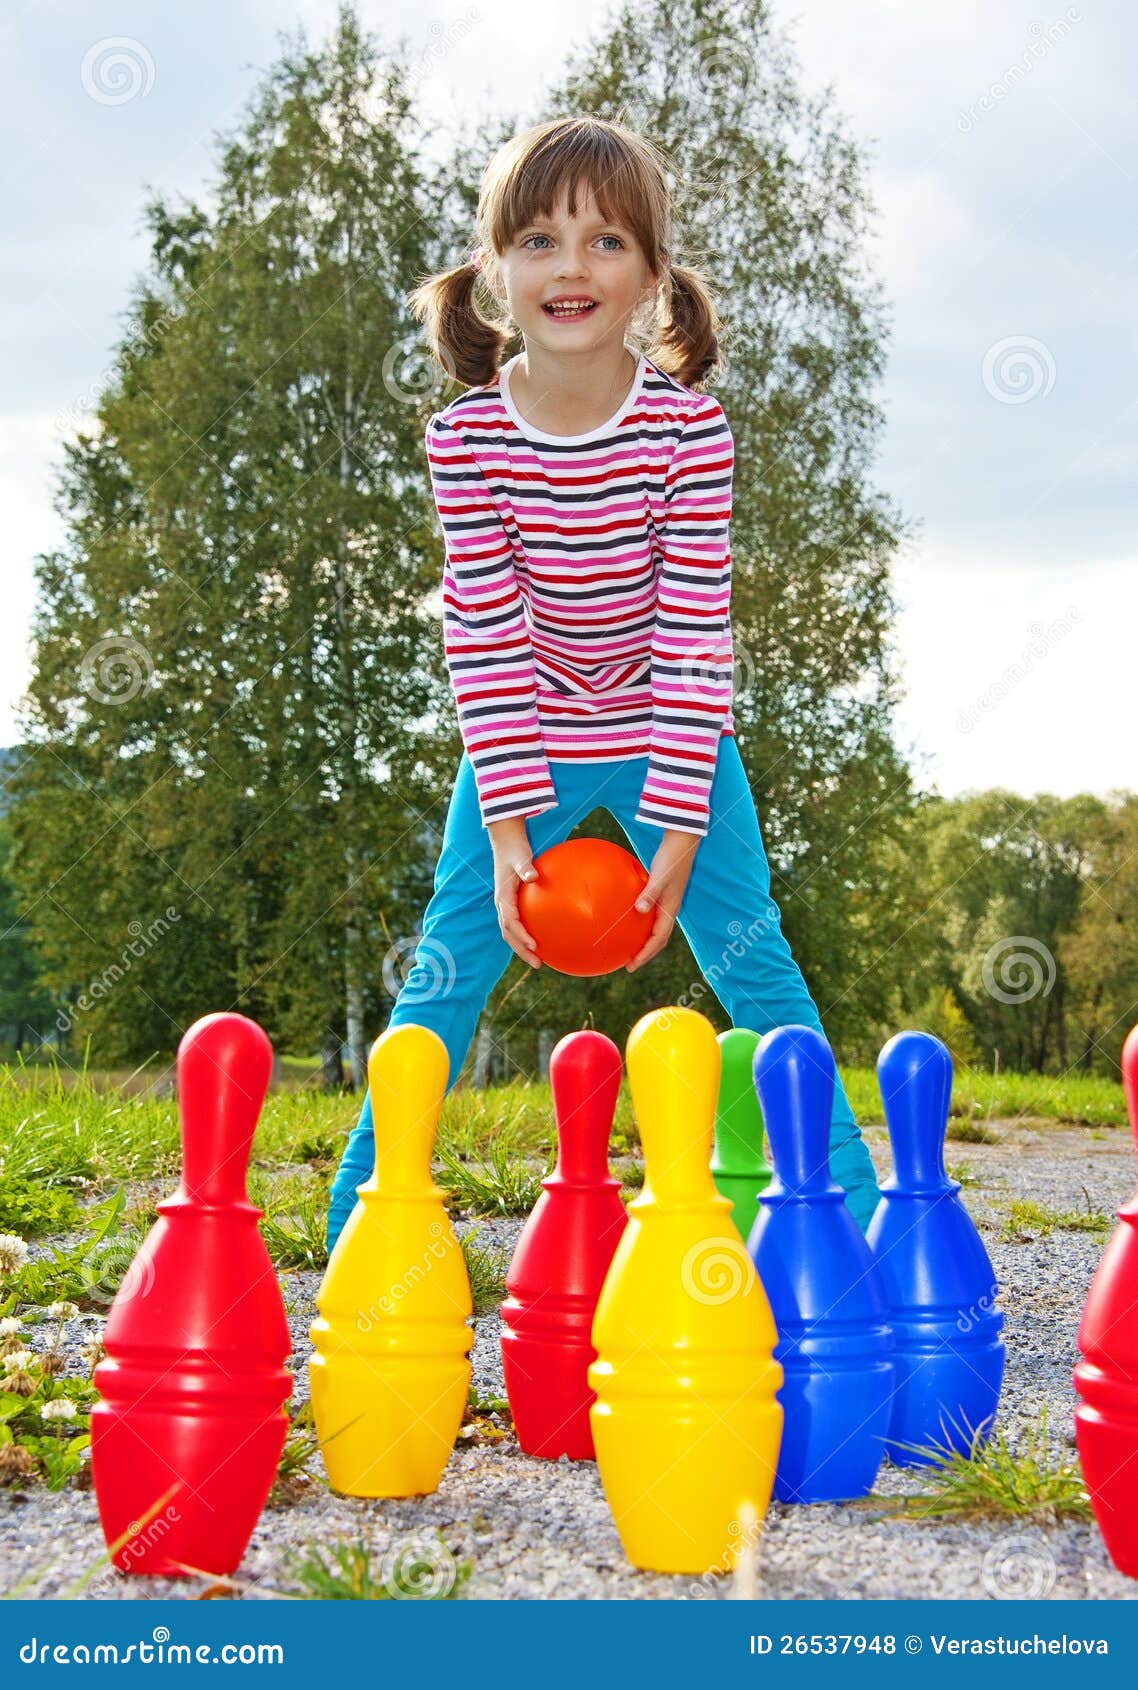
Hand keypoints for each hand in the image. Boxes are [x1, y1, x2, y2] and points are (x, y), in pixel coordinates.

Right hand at [488, 818, 541, 968]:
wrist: (506, 842)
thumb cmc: (515, 849)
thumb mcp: (520, 856)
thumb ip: (525, 868)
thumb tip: (533, 876)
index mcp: (503, 897)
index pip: (510, 922)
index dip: (521, 936)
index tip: (535, 945)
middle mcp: (502, 905)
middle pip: (509, 934)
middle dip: (522, 950)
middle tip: (538, 964)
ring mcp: (506, 906)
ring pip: (512, 932)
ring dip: (523, 947)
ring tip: (540, 959)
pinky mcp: (513, 903)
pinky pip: (519, 923)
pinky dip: (528, 934)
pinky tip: (546, 937)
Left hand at [626, 830, 701, 971]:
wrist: (681, 842)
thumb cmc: (671, 858)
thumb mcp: (660, 876)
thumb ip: (650, 893)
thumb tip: (639, 910)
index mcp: (670, 910)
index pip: (658, 939)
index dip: (646, 954)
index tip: (631, 965)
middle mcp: (669, 909)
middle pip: (657, 939)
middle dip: (645, 953)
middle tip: (628, 963)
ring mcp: (666, 902)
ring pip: (655, 928)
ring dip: (643, 940)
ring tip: (628, 946)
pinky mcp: (660, 893)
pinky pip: (650, 914)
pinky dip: (640, 922)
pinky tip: (626, 918)